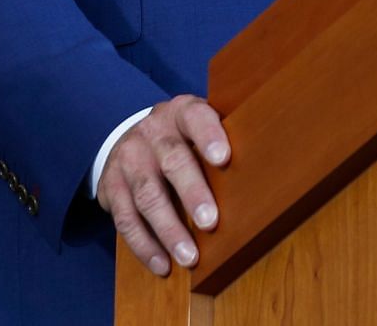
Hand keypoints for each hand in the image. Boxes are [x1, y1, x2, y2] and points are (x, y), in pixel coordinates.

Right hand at [96, 94, 230, 275]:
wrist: (129, 138)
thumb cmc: (183, 138)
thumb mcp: (200, 126)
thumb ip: (225, 139)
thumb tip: (265, 173)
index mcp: (182, 112)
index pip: (196, 118)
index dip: (209, 136)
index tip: (223, 158)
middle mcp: (153, 132)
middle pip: (172, 161)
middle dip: (192, 193)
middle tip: (210, 222)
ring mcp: (128, 158)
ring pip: (147, 195)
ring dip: (169, 229)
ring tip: (189, 257)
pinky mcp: (111, 186)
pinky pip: (126, 219)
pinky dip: (145, 245)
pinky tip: (163, 264)